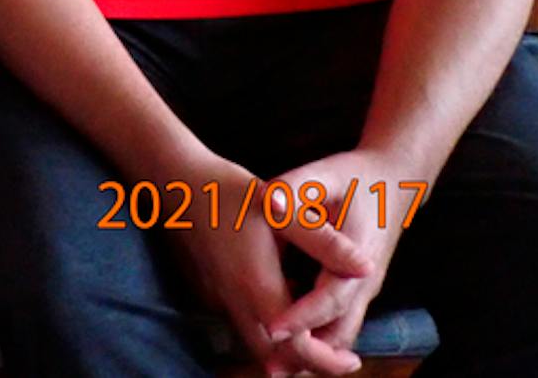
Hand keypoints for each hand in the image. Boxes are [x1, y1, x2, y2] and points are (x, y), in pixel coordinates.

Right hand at [167, 155, 372, 376]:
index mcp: (255, 286)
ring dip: (287, 352)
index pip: (295, 346)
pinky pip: (242, 327)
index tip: (354, 362)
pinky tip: (284, 306)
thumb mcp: (280, 209)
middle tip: (341, 358)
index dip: (327, 361)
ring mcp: (216, 299)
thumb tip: (365, 268)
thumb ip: (324, 241)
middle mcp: (233, 301)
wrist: (171, 179)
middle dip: (309, 364)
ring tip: (319, 338)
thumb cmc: (227, 190)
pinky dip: (268, 334)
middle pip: (274, 359)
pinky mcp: (208, 292)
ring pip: (255, 346)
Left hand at [260, 149, 415, 367]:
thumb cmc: (358, 176)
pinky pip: (340, 326)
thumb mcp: (326, 175)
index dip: (301, 316)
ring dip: (312, 351)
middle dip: (306, 351)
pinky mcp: (358, 291)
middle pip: (338, 332)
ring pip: (341, 335)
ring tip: (273, 362)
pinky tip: (287, 342)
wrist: (396, 181)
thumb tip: (271, 199)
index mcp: (359, 258)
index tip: (270, 328)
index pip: (329, 299)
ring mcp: (364, 291)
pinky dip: (318, 340)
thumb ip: (298, 187)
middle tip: (268, 365)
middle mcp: (365, 283)